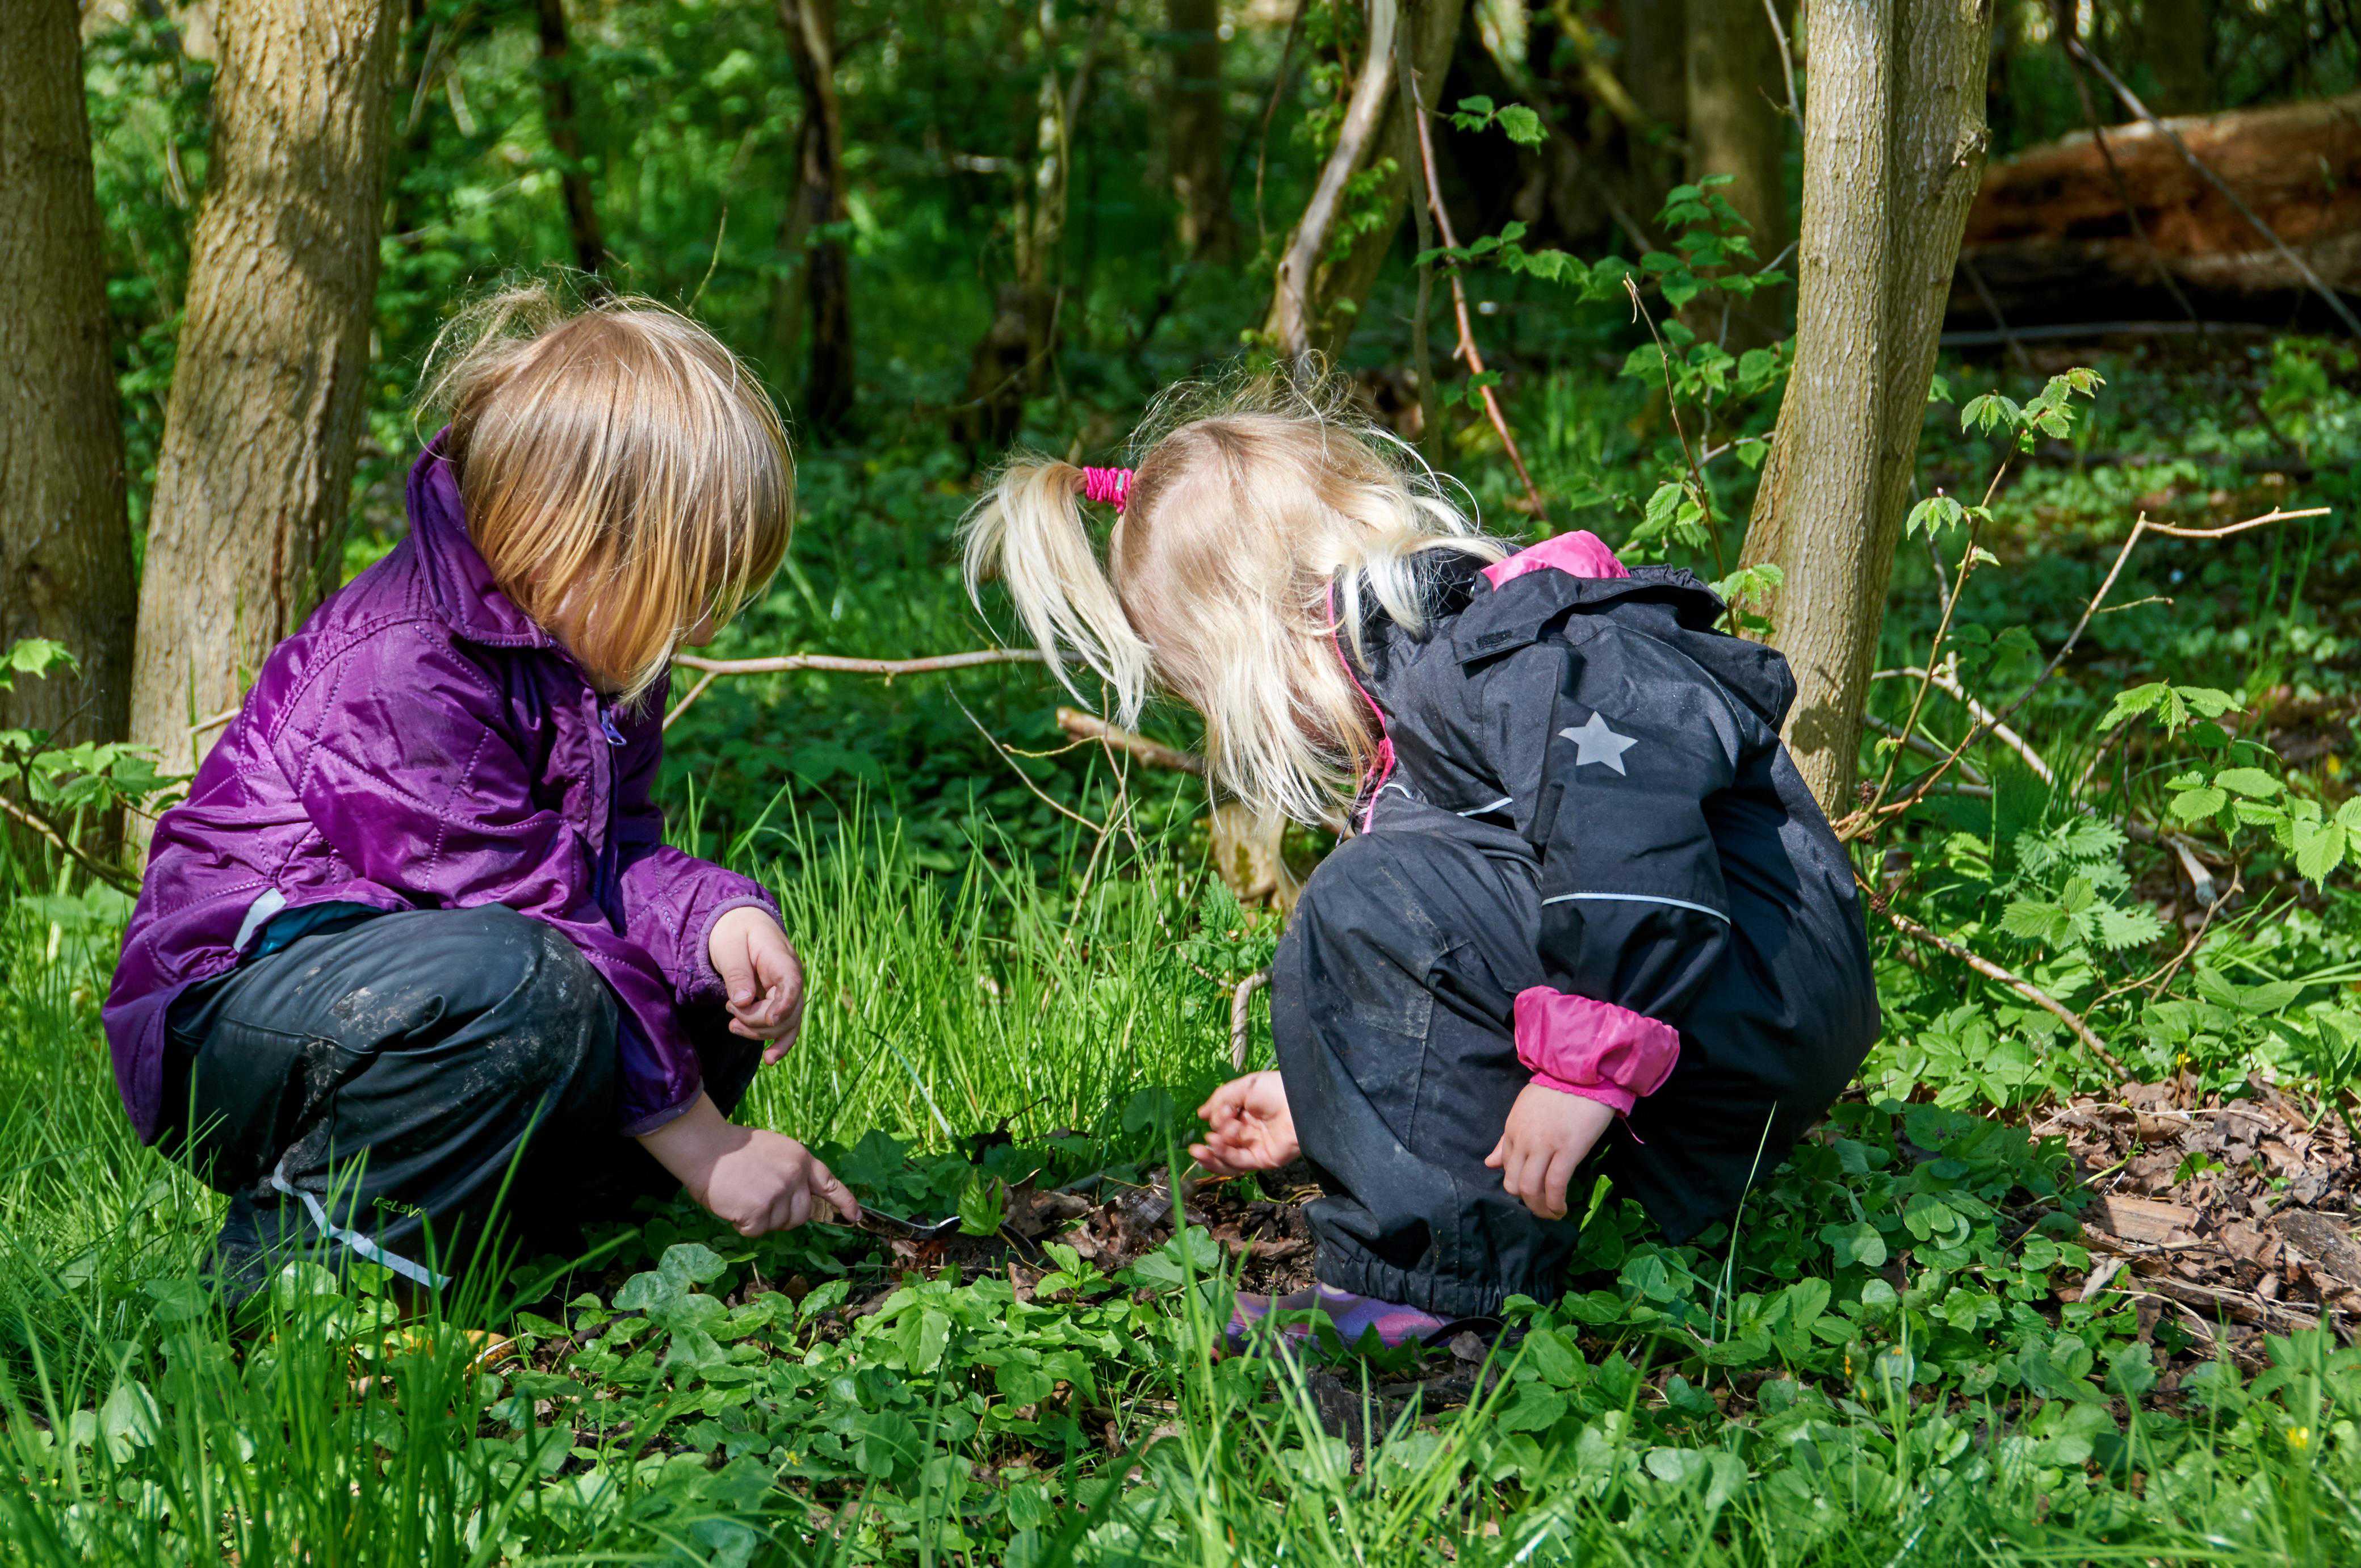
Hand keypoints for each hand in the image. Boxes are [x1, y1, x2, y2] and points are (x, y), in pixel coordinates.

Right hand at [637, 1094, 857, 1237]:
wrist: (706, 1148)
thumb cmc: (734, 1149)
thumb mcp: (775, 1150)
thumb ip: (791, 1171)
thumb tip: (801, 1198)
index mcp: (801, 1159)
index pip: (830, 1184)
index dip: (844, 1202)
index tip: (855, 1216)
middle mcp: (794, 1177)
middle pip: (802, 1215)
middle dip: (785, 1216)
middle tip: (761, 1202)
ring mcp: (778, 1194)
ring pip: (778, 1225)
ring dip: (761, 1219)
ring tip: (743, 1196)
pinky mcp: (759, 1210)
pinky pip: (756, 1231)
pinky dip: (743, 1224)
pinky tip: (734, 1204)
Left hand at [709, 906, 805, 1062]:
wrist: (739, 925)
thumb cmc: (733, 932)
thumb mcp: (729, 947)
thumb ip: (737, 973)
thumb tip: (744, 1001)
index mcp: (781, 959)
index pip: (792, 983)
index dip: (785, 1004)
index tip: (770, 1020)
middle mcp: (791, 978)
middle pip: (787, 1011)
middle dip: (757, 1021)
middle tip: (730, 1009)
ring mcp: (787, 992)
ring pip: (786, 1024)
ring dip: (759, 1033)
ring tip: (732, 1026)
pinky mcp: (779, 1002)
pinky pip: (784, 1026)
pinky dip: (777, 1042)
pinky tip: (769, 1059)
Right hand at [1189, 1071, 1300, 1175]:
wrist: (1299, 1102)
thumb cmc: (1275, 1090)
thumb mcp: (1244, 1087)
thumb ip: (1220, 1100)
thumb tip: (1201, 1114)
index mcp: (1246, 1113)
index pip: (1223, 1123)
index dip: (1216, 1120)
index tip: (1214, 1114)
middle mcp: (1250, 1131)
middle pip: (1223, 1143)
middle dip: (1210, 1143)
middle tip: (1197, 1145)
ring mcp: (1256, 1147)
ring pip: (1228, 1157)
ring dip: (1213, 1154)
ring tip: (1203, 1147)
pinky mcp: (1263, 1159)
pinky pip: (1239, 1162)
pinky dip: (1224, 1156)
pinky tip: (1215, 1147)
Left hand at [1484, 1085, 1615, 1220]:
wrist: (1583, 1072)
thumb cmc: (1557, 1090)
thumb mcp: (1524, 1110)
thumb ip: (1507, 1139)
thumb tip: (1489, 1163)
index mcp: (1512, 1129)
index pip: (1505, 1167)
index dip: (1518, 1184)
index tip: (1533, 1190)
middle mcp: (1523, 1140)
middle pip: (1514, 1183)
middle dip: (1527, 1202)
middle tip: (1542, 1208)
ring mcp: (1544, 1145)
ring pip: (1531, 1188)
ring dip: (1540, 1208)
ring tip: (1552, 1213)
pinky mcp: (1568, 1149)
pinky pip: (1556, 1184)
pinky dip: (1556, 1203)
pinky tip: (1562, 1209)